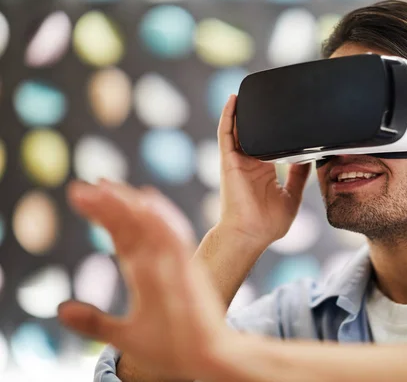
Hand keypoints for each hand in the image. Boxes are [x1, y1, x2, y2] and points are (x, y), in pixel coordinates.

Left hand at [58, 180, 230, 380]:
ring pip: (150, 225)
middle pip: (131, 225)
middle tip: (83, 186)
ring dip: (129, 205)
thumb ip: (93, 321)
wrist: (205, 361)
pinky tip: (146, 201)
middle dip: (108, 204)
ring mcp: (174, 263)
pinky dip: (162, 219)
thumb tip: (60, 309)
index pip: (120, 236)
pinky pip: (174, 239)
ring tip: (104, 187)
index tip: (80, 196)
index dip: (102, 215)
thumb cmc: (172, 347)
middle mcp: (158, 262)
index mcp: (143, 273)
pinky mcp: (188, 270)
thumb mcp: (123, 335)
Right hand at [217, 95, 310, 247]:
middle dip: (257, 115)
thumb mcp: (292, 196)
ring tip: (249, 89)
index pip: (268, 142)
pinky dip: (229, 116)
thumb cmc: (267, 223)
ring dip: (242, 110)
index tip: (285, 114)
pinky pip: (226, 133)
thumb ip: (300, 176)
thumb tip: (311, 158)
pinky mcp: (229, 161)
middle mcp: (249, 162)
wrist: (250, 235)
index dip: (274, 128)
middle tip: (270, 94)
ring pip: (238, 128)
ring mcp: (237, 160)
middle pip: (252, 132)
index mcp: (263, 170)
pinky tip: (234, 99)